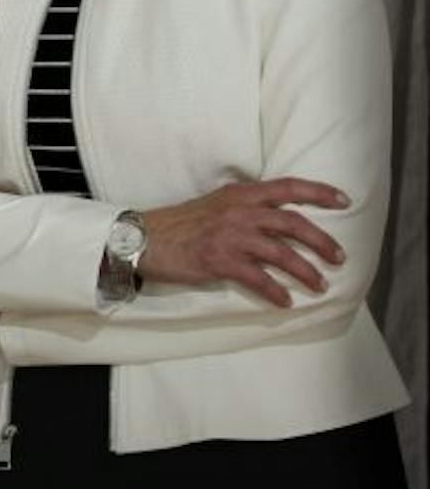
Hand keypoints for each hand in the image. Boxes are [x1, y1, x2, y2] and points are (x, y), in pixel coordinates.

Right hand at [141, 179, 348, 306]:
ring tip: (319, 285)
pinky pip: (258, 278)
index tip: (343, 201)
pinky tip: (285, 301)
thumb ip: (245, 207)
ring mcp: (230, 236)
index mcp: (240, 194)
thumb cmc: (180, 224)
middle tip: (338, 257)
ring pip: (281, 253)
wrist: (144, 238)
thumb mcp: (216, 204)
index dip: (319, 192)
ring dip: (306, 271)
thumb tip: (276, 220)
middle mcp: (239, 211)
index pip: (288, 187)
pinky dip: (275, 292)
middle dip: (322, 241)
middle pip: (293, 223)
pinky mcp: (219, 260)